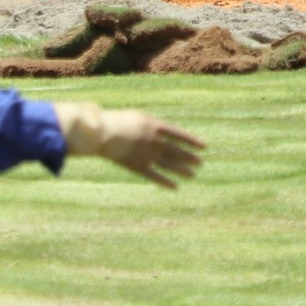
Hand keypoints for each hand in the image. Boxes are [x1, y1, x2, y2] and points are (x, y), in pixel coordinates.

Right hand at [53, 101, 204, 188]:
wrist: (101, 132)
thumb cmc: (115, 121)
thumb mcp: (137, 118)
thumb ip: (150, 126)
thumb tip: (162, 133)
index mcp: (154, 125)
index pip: (179, 135)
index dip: (192, 141)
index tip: (204, 146)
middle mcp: (154, 141)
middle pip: (176, 151)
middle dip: (190, 157)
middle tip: (200, 163)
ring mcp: (146, 154)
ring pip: (169, 165)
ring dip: (182, 170)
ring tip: (193, 175)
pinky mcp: (137, 166)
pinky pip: (155, 176)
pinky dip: (165, 182)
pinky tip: (175, 187)